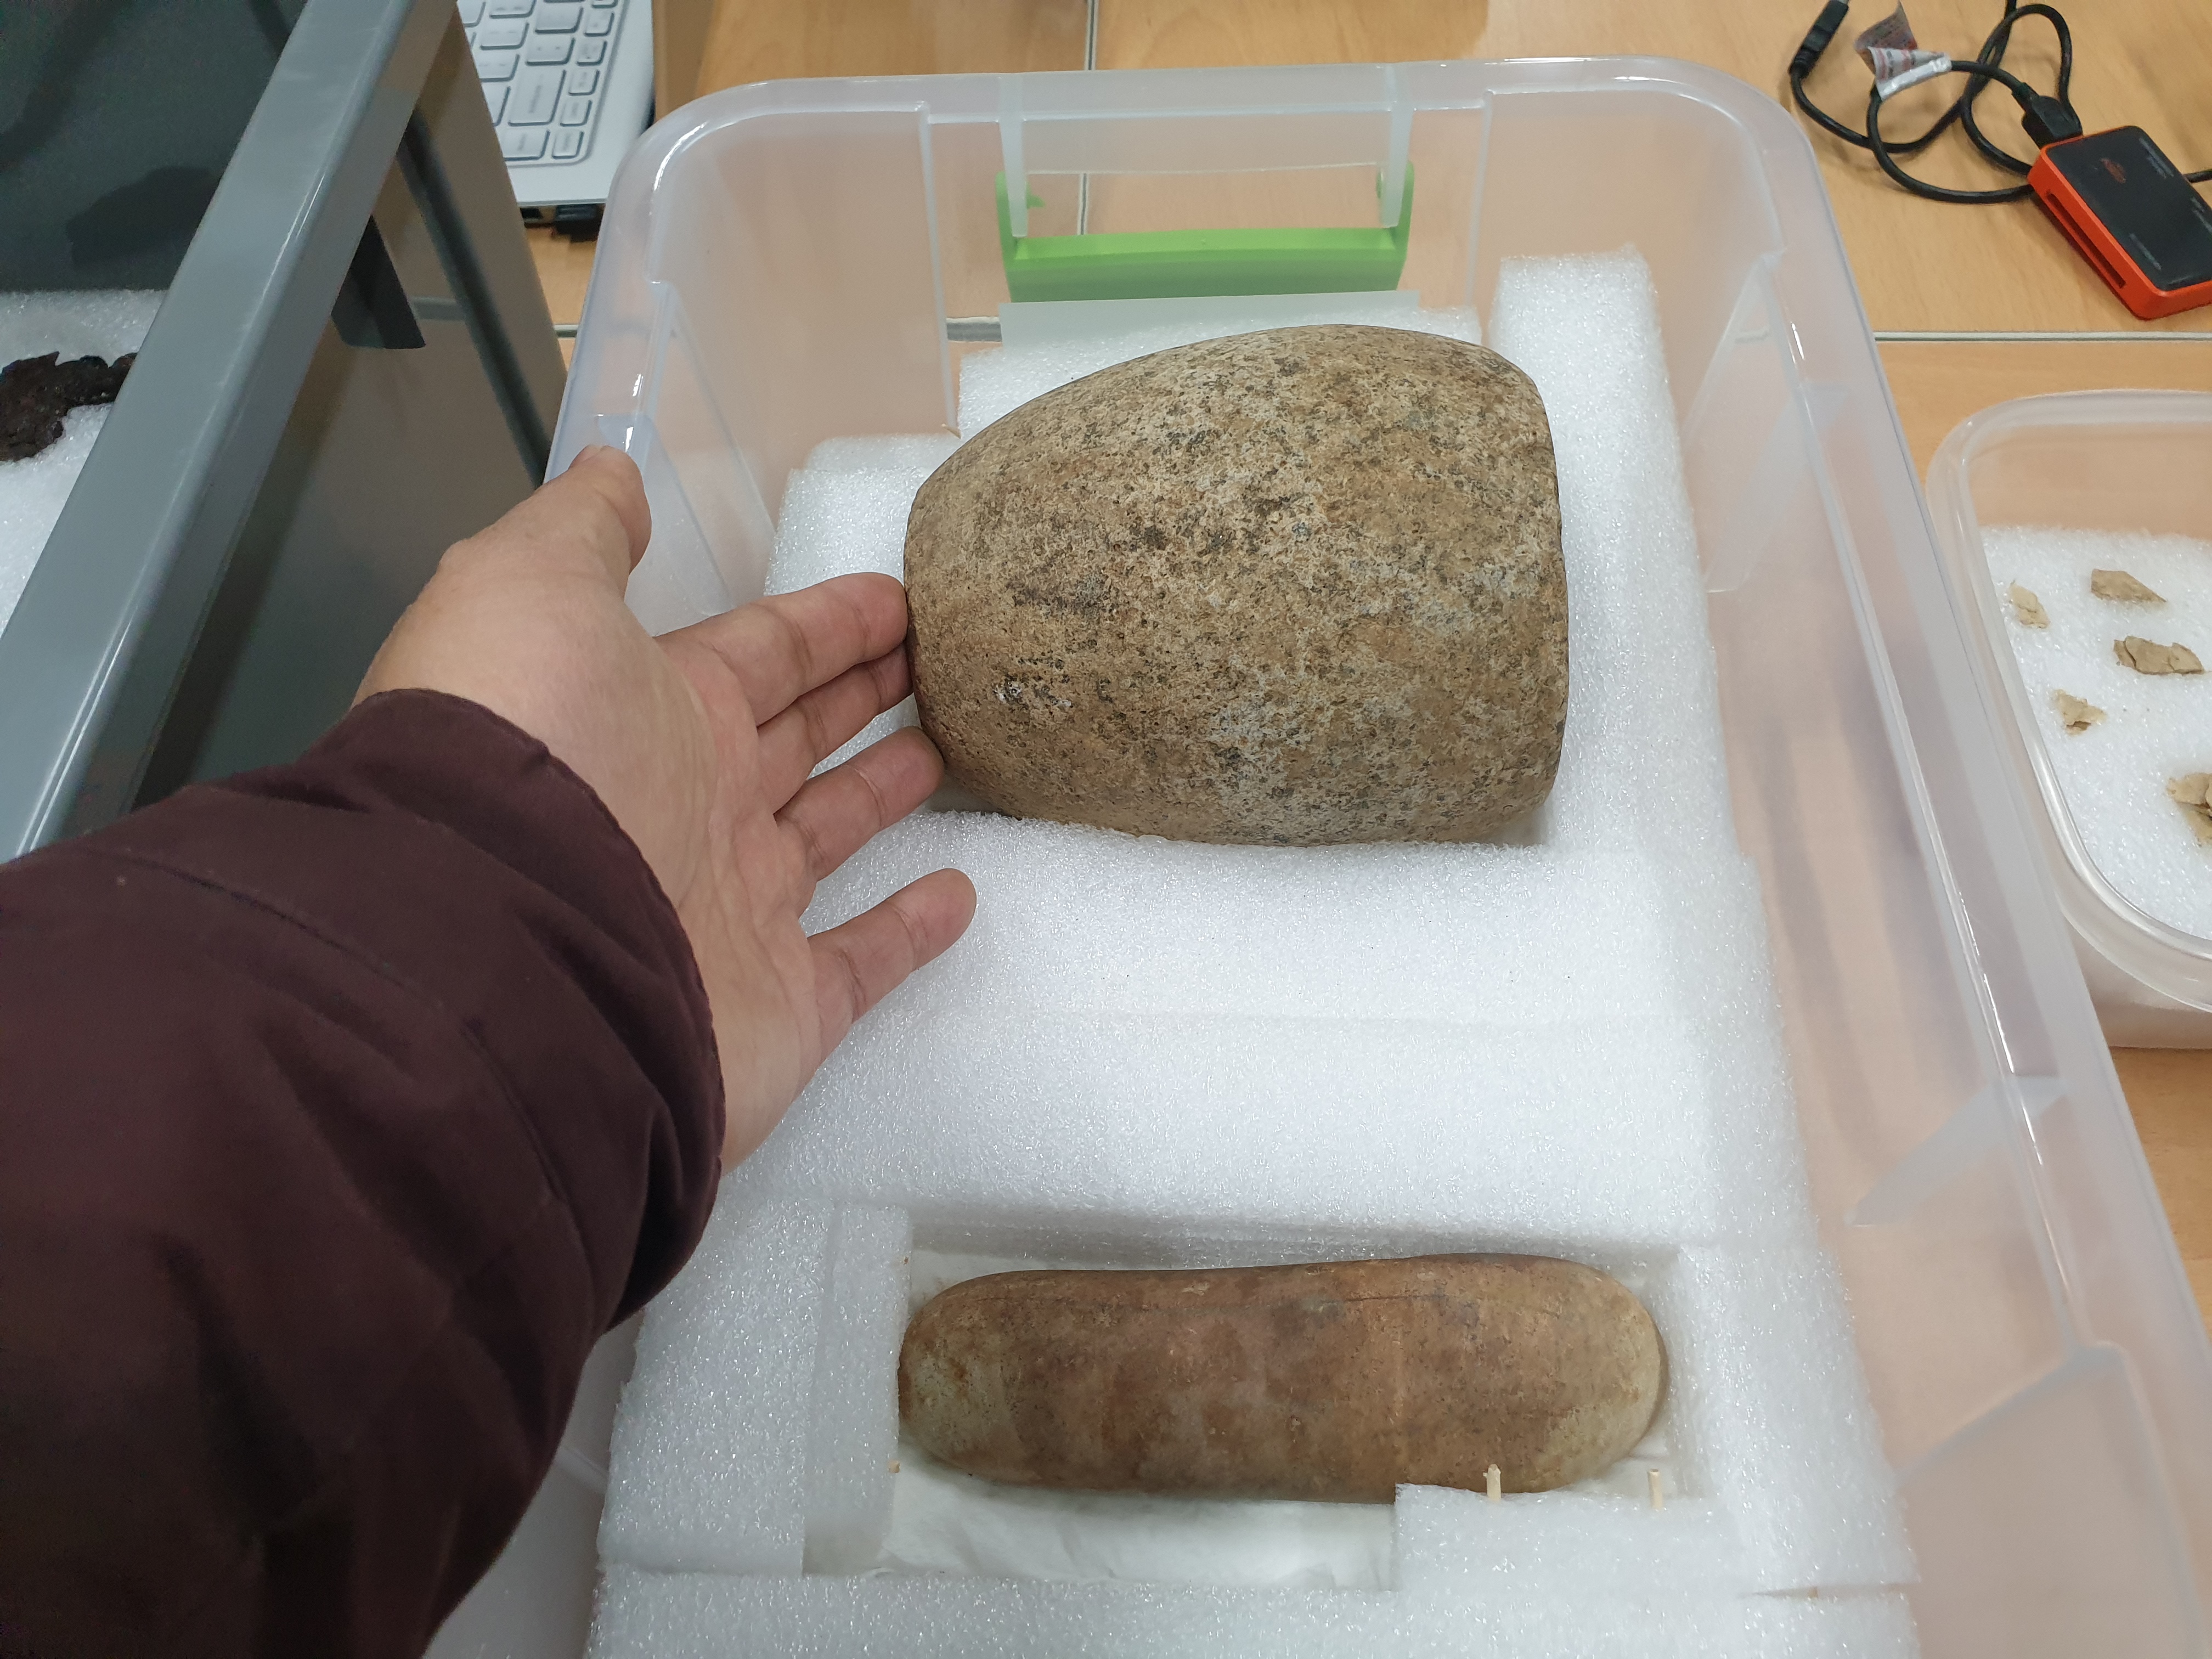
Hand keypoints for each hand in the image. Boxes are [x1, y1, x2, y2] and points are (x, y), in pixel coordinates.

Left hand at [357, 446, 974, 1162]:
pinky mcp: (779, 1003)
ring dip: (884, 790)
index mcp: (647, 711)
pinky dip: (909, 931)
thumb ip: (582, 532)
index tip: (898, 595)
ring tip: (953, 749)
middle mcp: (689, 805)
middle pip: (795, 733)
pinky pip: (860, 962)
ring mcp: (734, 908)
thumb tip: (615, 476)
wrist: (504, 954)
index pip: (758, 653)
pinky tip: (959, 893)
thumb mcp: (530, 591)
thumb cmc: (531, 753)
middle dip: (861, 690)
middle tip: (940, 657)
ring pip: (828, 833)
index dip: (826, 623)